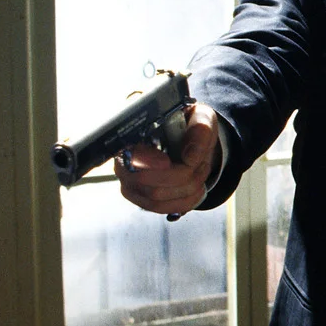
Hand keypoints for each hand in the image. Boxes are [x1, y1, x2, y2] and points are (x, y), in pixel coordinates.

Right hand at [113, 102, 220, 218]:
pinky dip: (185, 201)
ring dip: (187, 188)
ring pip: (156, 199)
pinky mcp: (141, 198)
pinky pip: (162, 209)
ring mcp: (130, 183)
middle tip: (199, 163)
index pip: (127, 153)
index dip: (146, 161)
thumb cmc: (190, 126)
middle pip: (145, 182)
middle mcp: (124, 161)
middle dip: (181, 176)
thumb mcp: (201, 117)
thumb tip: (191, 156)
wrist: (191, 142)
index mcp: (133, 134)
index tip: (167, 162)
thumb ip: (200, 127)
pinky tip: (197, 188)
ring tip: (200, 171)